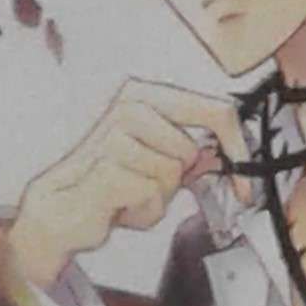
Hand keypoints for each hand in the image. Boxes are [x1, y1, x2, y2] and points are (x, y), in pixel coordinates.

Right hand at [5, 80, 245, 292]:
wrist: (59, 211)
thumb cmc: (105, 184)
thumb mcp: (156, 166)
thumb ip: (192, 156)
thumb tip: (226, 153)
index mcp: (144, 94)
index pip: (216, 109)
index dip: (239, 148)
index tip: (246, 182)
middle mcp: (129, 104)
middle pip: (192, 151)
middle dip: (177, 179)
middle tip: (148, 187)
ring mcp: (114, 132)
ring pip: (173, 175)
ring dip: (156, 198)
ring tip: (127, 195)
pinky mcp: (106, 164)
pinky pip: (153, 195)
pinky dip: (142, 212)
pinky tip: (118, 207)